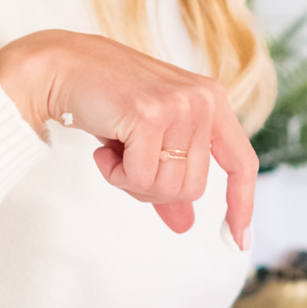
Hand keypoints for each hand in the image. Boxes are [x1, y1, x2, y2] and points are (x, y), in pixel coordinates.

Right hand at [0, 29, 256, 247]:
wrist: (64, 67)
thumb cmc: (108, 100)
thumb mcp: (149, 140)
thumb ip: (170, 180)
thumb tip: (185, 225)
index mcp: (213, 102)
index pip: (241, 162)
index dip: (242, 204)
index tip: (240, 240)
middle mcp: (204, 101)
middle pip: (193, 188)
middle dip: (154, 188)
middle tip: (128, 161)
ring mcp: (179, 106)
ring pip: (167, 187)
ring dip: (132, 180)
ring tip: (116, 149)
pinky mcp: (150, 116)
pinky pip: (140, 178)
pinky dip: (115, 173)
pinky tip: (105, 148)